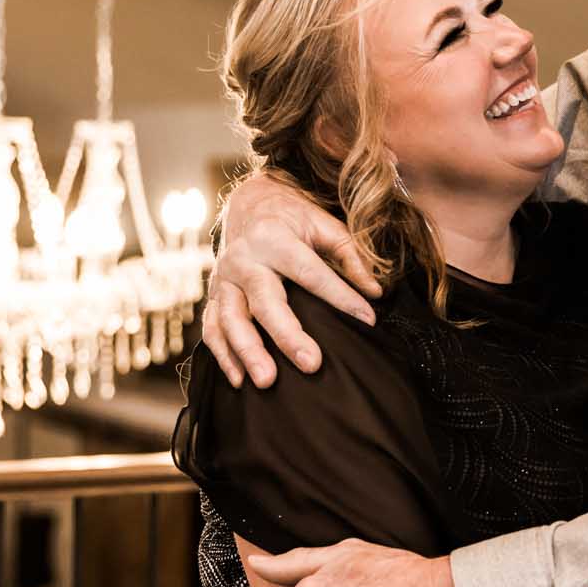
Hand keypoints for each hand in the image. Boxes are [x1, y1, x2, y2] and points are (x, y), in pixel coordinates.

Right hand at [202, 172, 383, 386]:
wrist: (247, 204)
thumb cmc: (292, 217)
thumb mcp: (323, 223)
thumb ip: (350, 254)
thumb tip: (375, 291)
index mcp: (274, 237)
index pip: (310, 273)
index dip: (340, 297)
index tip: (367, 320)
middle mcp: (244, 259)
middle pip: (265, 302)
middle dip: (288, 335)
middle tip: (312, 364)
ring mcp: (224, 279)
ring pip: (231, 319)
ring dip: (247, 352)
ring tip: (266, 381)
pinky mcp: (213, 296)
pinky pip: (212, 328)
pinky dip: (222, 355)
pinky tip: (238, 380)